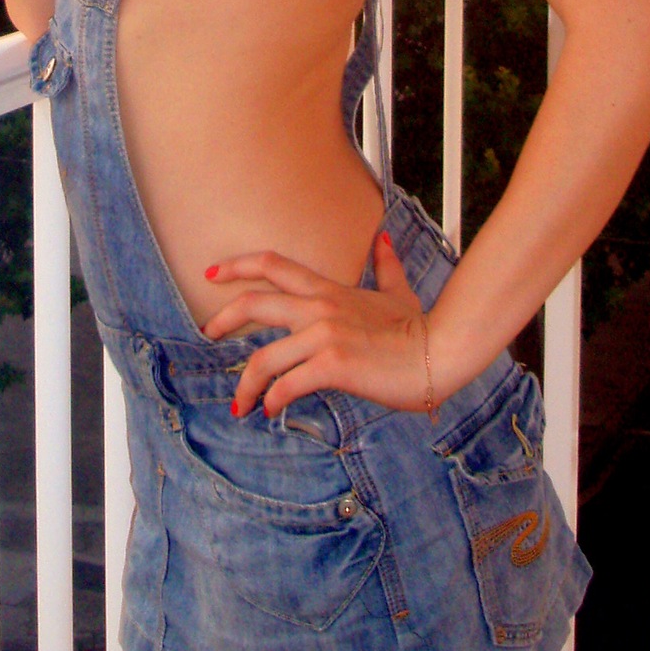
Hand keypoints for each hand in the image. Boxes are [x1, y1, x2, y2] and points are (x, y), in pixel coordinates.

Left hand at [202, 233, 431, 419]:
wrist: (440, 352)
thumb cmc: (418, 328)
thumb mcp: (397, 292)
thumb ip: (385, 267)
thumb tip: (383, 240)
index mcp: (328, 290)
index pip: (273, 265)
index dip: (238, 265)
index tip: (212, 273)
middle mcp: (320, 307)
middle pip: (254, 305)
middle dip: (222, 321)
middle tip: (209, 336)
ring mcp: (324, 335)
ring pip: (263, 357)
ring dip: (245, 384)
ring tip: (241, 404)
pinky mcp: (333, 365)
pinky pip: (288, 384)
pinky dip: (274, 400)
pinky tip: (272, 410)